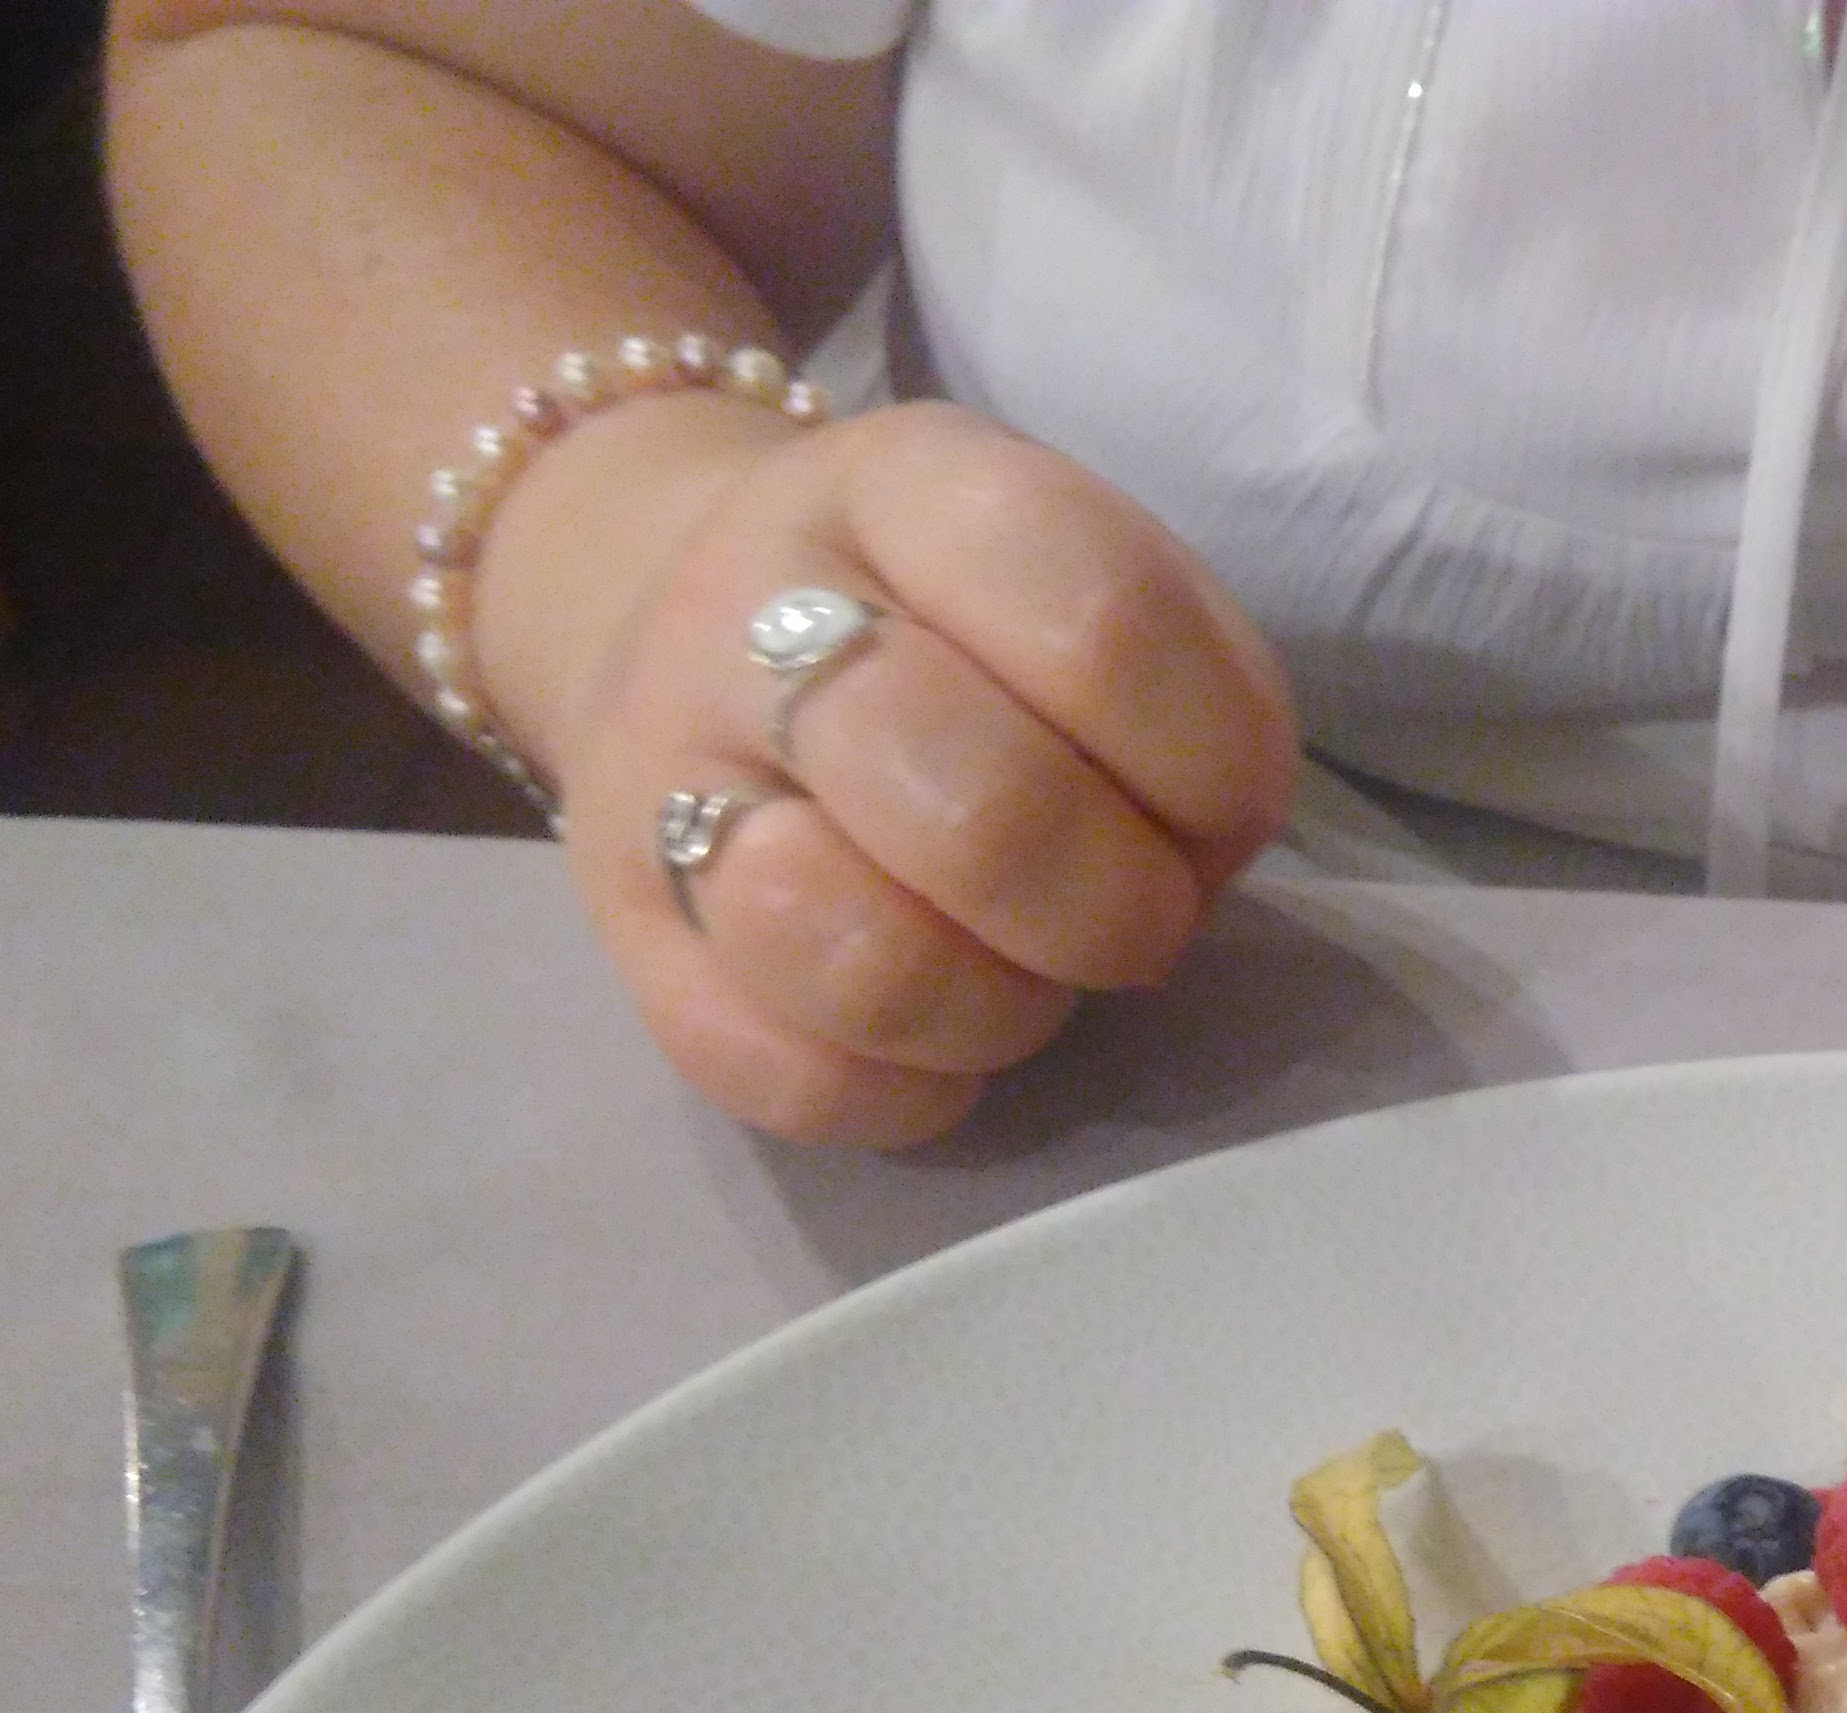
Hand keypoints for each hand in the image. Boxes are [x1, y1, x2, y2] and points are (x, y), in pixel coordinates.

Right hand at [520, 398, 1300, 1143]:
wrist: (682, 618)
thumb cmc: (947, 623)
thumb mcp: (1070, 574)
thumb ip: (1177, 691)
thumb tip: (1198, 859)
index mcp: (910, 486)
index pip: (1100, 625)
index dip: (1210, 761)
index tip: (1226, 808)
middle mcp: (753, 608)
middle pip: (981, 806)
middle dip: (1116, 908)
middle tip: (1140, 920)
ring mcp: (663, 770)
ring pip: (862, 956)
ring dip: (1001, 1008)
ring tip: (1027, 981)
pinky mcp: (620, 930)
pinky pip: (785, 1074)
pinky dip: (908, 1092)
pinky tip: (943, 1043)